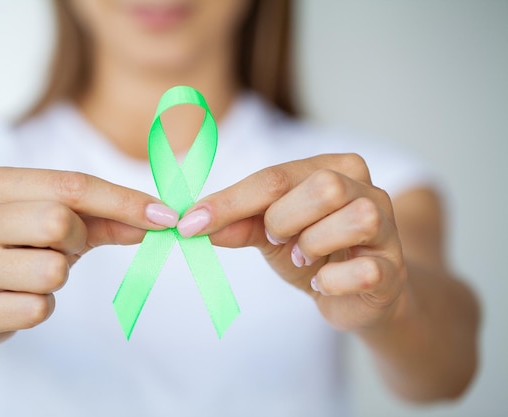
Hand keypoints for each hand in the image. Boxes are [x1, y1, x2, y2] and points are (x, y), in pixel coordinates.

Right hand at [0, 167, 177, 345]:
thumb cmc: (18, 244)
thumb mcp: (58, 220)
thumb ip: (107, 217)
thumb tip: (159, 220)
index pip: (70, 184)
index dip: (123, 201)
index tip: (165, 216)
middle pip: (58, 221)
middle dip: (75, 238)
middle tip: (61, 246)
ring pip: (51, 271)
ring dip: (57, 275)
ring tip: (34, 272)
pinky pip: (37, 309)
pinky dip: (42, 306)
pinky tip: (19, 298)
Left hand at [176, 153, 406, 331]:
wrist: (359, 295)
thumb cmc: (314, 253)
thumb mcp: (270, 233)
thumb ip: (237, 223)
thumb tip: (193, 222)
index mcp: (335, 168)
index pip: (277, 176)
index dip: (231, 201)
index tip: (191, 222)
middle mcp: (367, 189)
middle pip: (324, 187)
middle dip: (286, 219)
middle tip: (280, 238)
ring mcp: (388, 229)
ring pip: (353, 220)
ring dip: (314, 246)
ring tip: (306, 256)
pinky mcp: (393, 270)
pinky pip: (364, 270)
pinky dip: (332, 280)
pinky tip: (325, 281)